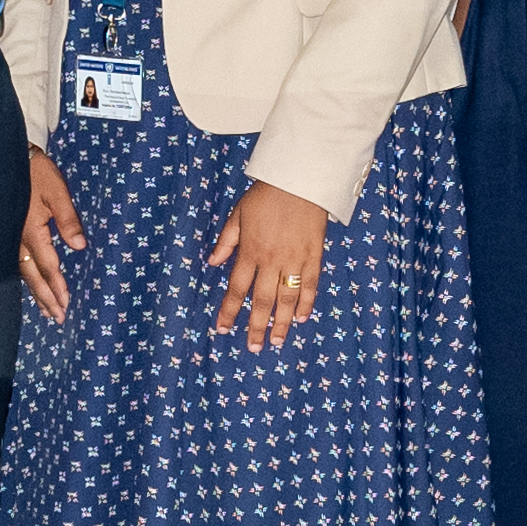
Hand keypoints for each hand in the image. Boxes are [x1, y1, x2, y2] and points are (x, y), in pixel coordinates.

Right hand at [22, 147, 82, 320]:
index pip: (47, 265)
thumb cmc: (37, 173)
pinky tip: (31, 286)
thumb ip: (68, 220)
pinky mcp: (7, 233)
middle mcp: (17, 239)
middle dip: (45, 298)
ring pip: (22, 272)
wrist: (7, 157)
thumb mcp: (57, 192)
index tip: (66, 304)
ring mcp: (9, 237)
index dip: (57, 286)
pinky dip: (26, 278)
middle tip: (58, 317)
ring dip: (35, 292)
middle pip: (32, 276)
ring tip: (46, 310)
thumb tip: (80, 247)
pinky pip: (16, 263)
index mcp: (31, 230)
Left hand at [208, 183, 334, 350]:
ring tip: (277, 341)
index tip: (222, 329)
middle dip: (255, 327)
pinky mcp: (314, 254)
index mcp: (250, 250)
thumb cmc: (267, 193)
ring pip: (287, 299)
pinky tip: (303, 318)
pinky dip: (307, 303)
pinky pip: (311, 284)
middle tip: (253, 348)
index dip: (229, 311)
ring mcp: (295, 259)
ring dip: (282, 323)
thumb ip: (226, 240)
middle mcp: (271, 259)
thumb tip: (212, 262)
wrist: (300, 177)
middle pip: (261, 301)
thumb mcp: (239, 213)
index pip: (236, 288)